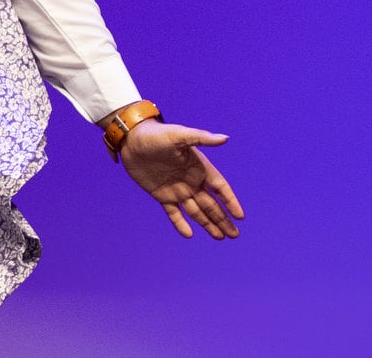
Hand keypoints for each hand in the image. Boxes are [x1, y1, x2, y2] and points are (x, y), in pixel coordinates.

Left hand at [118, 119, 242, 239]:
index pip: (220, 188)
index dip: (230, 201)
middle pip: (211, 204)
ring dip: (208, 224)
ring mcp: (177, 190)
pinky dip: (180, 224)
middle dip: (223, 219)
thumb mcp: (179, 135)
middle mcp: (192, 181)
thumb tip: (225, 138)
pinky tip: (188, 234)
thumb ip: (201, 138)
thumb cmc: (156, 134)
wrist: (131, 139)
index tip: (240, 216)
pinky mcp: (162, 195)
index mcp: (200, 168)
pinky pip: (174, 213)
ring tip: (220, 237)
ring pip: (196, 211)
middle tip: (234, 235)